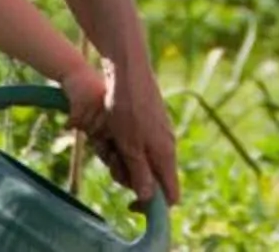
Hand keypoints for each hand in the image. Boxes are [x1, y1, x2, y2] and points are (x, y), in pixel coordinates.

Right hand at [60, 61, 109, 134]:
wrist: (73, 68)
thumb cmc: (86, 87)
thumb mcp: (97, 100)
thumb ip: (101, 117)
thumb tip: (101, 143)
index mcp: (112, 100)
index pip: (110, 127)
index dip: (102, 134)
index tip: (94, 136)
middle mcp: (104, 100)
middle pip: (98, 128)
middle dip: (89, 131)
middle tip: (82, 128)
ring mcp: (92, 100)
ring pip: (85, 125)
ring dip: (78, 127)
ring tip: (74, 122)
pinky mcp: (79, 100)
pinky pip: (75, 120)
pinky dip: (69, 124)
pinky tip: (66, 125)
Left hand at [87, 51, 178, 207]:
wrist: (128, 71)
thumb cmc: (127, 109)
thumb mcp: (129, 146)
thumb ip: (140, 174)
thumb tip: (148, 199)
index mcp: (166, 155)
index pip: (171, 195)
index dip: (152, 207)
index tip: (129, 205)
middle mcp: (167, 146)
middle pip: (153, 179)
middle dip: (130, 177)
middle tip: (111, 162)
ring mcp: (159, 133)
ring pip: (143, 160)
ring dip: (123, 159)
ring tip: (107, 142)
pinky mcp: (150, 122)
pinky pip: (139, 144)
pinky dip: (124, 144)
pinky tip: (111, 132)